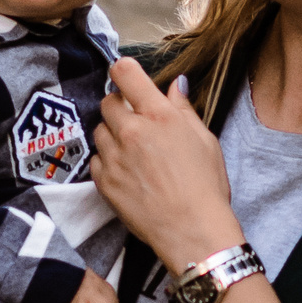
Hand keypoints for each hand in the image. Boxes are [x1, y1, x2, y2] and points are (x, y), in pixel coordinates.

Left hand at [94, 58, 246, 270]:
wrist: (192, 231)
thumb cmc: (206, 187)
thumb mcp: (205, 140)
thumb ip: (184, 110)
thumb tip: (175, 85)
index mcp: (160, 115)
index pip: (125, 73)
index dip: (124, 71)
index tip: (127, 78)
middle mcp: (132, 131)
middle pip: (108, 101)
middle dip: (119, 106)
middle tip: (136, 121)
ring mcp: (114, 157)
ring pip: (99, 129)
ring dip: (112, 133)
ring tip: (132, 151)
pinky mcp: (104, 181)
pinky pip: (95, 158)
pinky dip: (106, 160)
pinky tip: (126, 171)